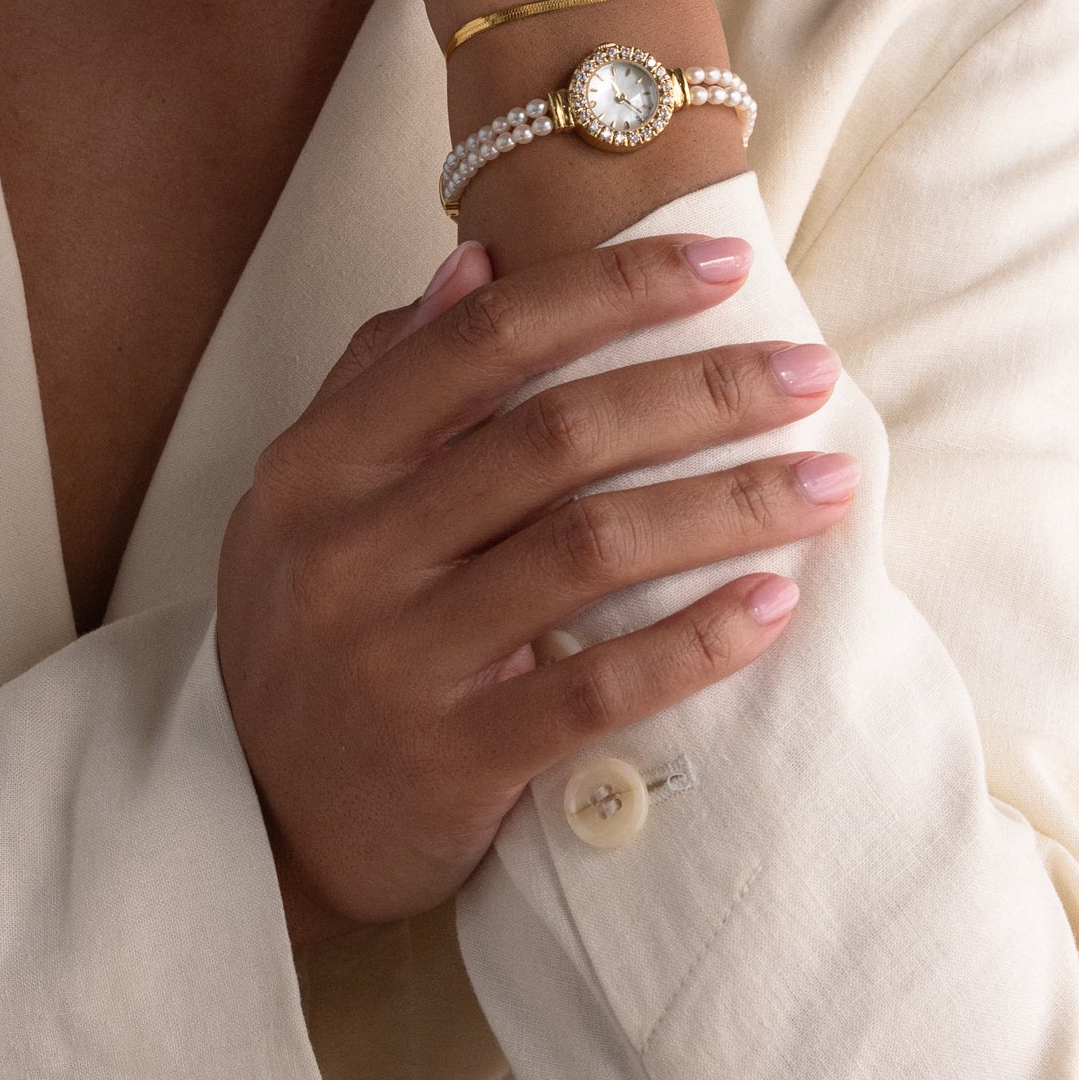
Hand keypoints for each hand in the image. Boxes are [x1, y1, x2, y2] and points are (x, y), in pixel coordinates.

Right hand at [215, 234, 853, 934]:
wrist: (254, 819)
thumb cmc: (310, 625)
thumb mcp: (310, 493)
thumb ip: (386, 374)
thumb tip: (477, 260)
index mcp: (322, 462)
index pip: (484, 340)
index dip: (613, 288)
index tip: (727, 262)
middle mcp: (353, 548)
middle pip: (557, 435)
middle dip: (702, 392)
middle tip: (810, 371)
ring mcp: (401, 658)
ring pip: (591, 550)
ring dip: (727, 506)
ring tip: (824, 482)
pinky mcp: (455, 759)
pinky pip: (598, 689)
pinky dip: (696, 641)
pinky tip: (776, 605)